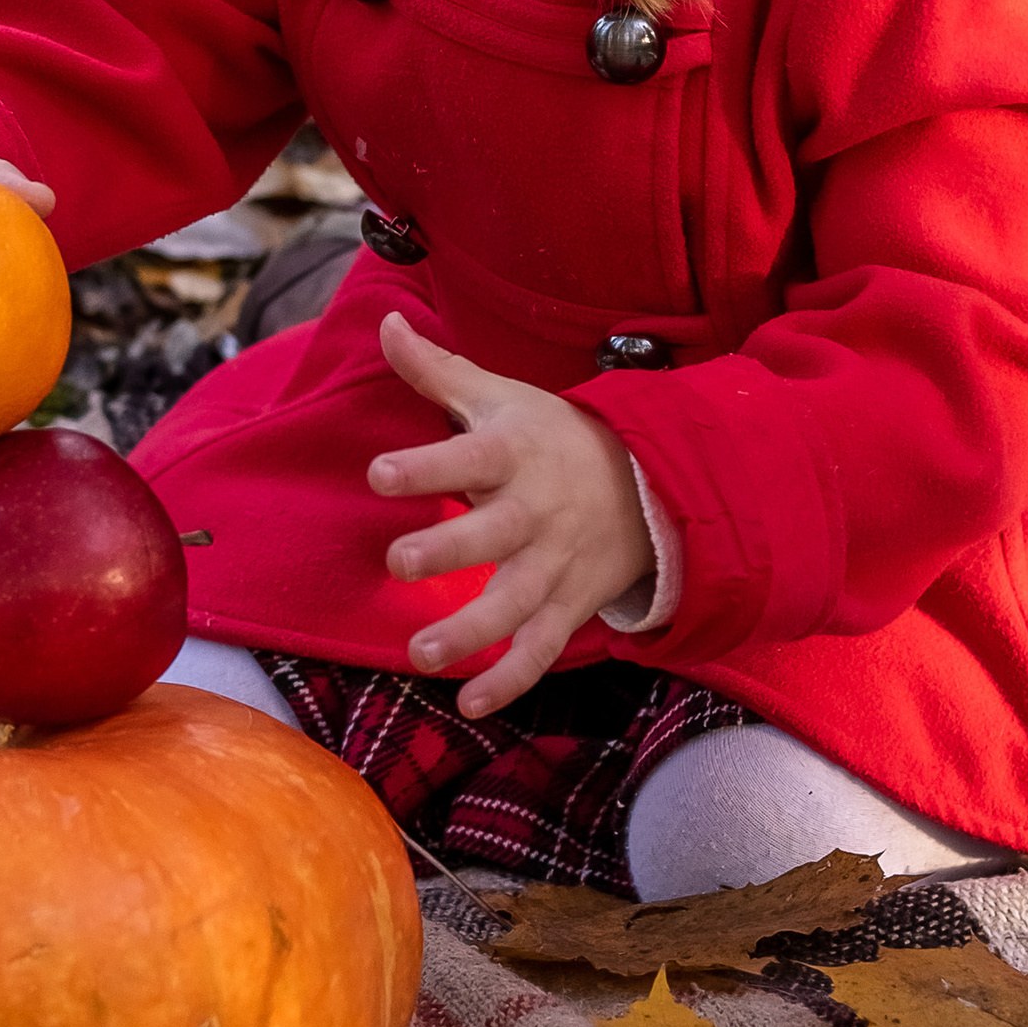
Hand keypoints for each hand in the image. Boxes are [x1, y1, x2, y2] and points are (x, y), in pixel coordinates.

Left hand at [369, 310, 655, 720]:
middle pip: (494, 533)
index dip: (426, 465)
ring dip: (472, 631)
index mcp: (516, 454)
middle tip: (398, 563)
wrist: (649, 484)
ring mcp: (556, 565)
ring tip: (421, 654)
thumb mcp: (500, 397)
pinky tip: (469, 704)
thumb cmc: (551, 436)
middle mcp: (537, 511)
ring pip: (517, 603)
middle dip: (449, 550)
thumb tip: (386, 322)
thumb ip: (437, 369)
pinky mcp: (568, 607)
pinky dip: (511, 680)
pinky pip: (542, 649)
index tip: (378, 474)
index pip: (470, 456)